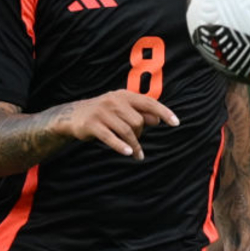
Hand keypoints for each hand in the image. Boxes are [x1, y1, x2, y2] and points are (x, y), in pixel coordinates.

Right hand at [58, 90, 178, 160]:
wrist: (73, 116)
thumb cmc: (104, 114)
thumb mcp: (122, 111)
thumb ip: (139, 114)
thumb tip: (157, 120)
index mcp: (124, 95)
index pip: (149, 102)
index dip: (164, 112)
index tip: (176, 123)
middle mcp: (114, 100)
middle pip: (138, 121)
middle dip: (140, 134)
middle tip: (136, 142)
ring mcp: (102, 112)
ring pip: (126, 131)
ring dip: (134, 145)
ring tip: (137, 155)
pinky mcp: (93, 124)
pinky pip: (111, 137)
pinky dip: (121, 146)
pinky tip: (128, 153)